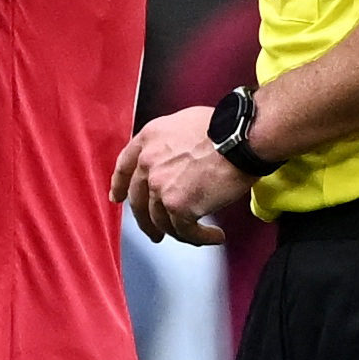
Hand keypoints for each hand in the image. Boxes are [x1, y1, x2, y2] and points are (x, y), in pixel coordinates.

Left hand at [115, 107, 243, 245]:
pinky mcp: (178, 206)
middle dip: (146, 221)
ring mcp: (160, 186)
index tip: (117, 198)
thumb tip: (177, 156)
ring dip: (178, 232)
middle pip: (139, 200)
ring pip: (161, 220)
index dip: (119, 185)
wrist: (241, 138)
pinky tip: (214, 236)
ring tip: (196, 235)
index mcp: (149, 139)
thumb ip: (171, 141)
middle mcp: (148, 163)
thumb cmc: (225, 126)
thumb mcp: (185, 122)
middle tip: (155, 232)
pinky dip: (200, 237)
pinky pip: (185, 231)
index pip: (125, 166)